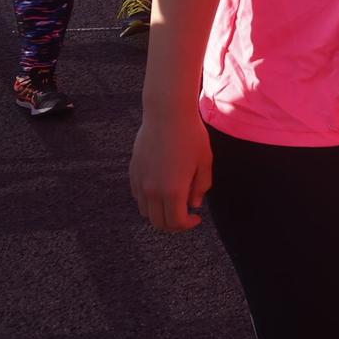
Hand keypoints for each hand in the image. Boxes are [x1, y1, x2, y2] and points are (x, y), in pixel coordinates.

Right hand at [129, 108, 212, 231]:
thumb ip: (201, 186)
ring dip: (159, 213)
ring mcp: (141, 181)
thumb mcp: (204, 161)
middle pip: (158, 222)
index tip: (197, 218)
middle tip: (185, 215)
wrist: (167, 114)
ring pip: (145, 211)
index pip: (176, 223)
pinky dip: (149, 200)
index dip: (187, 225)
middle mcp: (153, 190)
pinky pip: (138, 196)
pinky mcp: (134, 172)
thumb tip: (194, 204)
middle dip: (173, 224)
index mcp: (173, 190)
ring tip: (173, 202)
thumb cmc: (191, 135)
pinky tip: (161, 189)